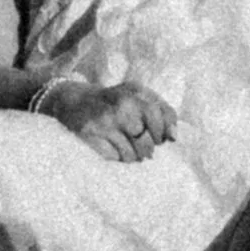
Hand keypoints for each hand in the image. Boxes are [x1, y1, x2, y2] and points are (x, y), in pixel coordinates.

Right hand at [39, 79, 176, 164]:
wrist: (75, 101)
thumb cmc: (116, 102)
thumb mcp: (140, 97)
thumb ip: (164, 112)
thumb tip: (174, 138)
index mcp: (136, 92)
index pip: (159, 117)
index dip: (161, 133)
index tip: (158, 138)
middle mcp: (121, 104)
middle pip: (147, 143)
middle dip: (147, 150)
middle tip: (140, 147)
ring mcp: (105, 121)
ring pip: (132, 155)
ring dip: (132, 156)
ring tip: (126, 147)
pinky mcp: (90, 135)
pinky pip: (115, 158)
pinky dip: (116, 157)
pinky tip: (112, 148)